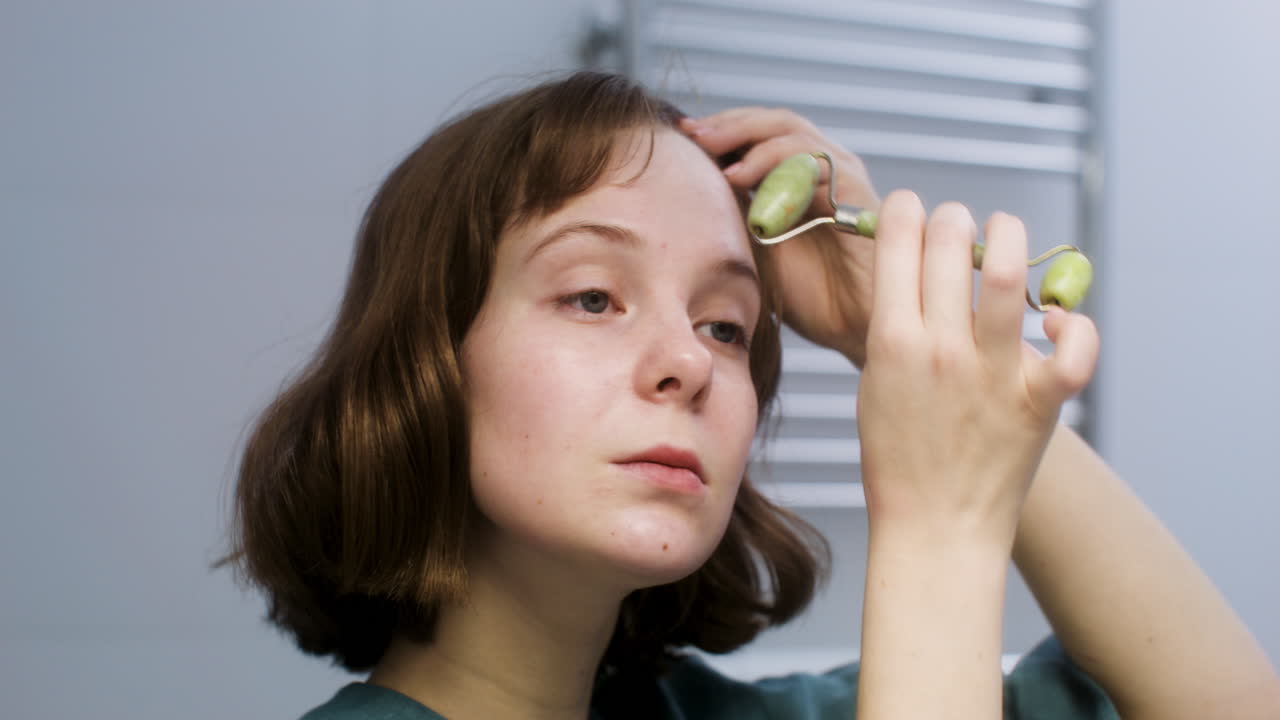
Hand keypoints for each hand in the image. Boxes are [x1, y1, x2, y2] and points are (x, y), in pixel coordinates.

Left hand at [679, 109, 878, 365]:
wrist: (857, 329)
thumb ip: (738, 214)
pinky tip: (741, 178)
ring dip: (747, 137)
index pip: (760, 132)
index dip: (723, 129)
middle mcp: (823, 169)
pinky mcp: (856, 193)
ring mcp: (842, 177)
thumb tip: (692, 186)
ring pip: (792, 132)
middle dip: (729, 124)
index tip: (682, 135)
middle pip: (774, 122)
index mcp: (800, 177)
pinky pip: (815, 161)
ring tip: (711, 153)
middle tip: (691, 132)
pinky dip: (775, 162)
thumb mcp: (759, 247)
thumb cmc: (813, 296)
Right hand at [856, 192, 1098, 545]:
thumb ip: (892, 328)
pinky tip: (1057, 321)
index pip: (898, 243)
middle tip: (955, 225)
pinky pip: (1076, 348)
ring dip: (1007, 237)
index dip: (905, 211)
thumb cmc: (898, 459)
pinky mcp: (1041, 401)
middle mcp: (943, 349)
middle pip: (950, 242)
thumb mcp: (875, 383)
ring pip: (1008, 275)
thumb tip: (911, 274)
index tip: (911, 209)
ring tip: (1003, 234)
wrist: (935, 527)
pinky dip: (1074, 325)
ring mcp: (995, 373)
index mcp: (891, 342)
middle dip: (952, 218)